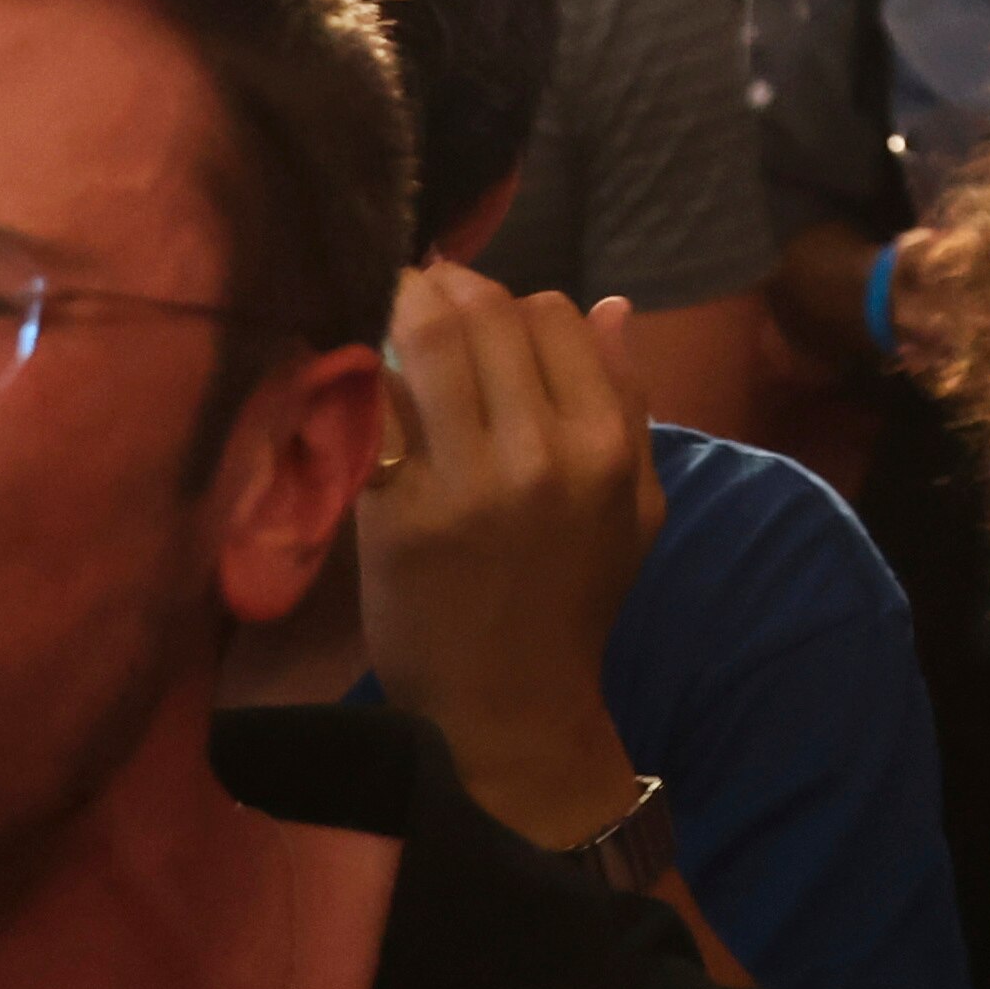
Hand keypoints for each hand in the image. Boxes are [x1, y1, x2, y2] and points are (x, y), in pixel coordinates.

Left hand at [359, 262, 667, 848]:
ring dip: (403, 306)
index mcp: (603, 447)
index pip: (557, 316)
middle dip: (451, 286)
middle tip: (422, 282)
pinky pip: (374, 407)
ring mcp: (463, 480)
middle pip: (488, 316)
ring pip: (427, 342)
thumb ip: (629, 404)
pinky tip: (354, 368)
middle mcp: (539, 452)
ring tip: (387, 299)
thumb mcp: (636, 506)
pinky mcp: (393, 510)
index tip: (489, 312)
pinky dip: (361, 374)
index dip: (520, 303)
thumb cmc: (573, 603)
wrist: (505, 706)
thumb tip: (613, 308)